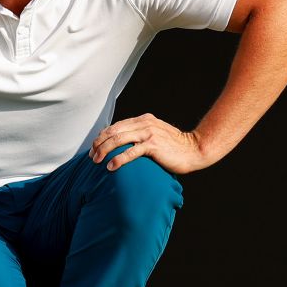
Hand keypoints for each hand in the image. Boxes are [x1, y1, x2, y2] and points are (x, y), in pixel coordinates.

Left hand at [89, 113, 208, 174]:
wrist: (194, 149)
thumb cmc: (174, 147)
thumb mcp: (155, 135)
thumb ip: (141, 135)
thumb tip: (123, 144)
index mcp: (143, 120)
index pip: (115, 126)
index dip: (102, 136)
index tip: (94, 148)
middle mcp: (144, 123)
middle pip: (113, 131)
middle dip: (99, 144)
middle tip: (91, 156)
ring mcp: (148, 133)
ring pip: (118, 140)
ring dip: (104, 150)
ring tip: (96, 161)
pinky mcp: (153, 145)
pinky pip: (130, 152)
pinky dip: (118, 159)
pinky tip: (110, 167)